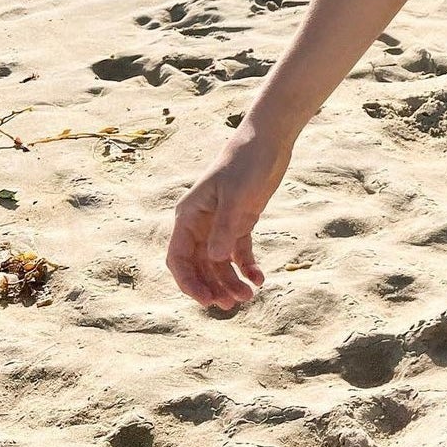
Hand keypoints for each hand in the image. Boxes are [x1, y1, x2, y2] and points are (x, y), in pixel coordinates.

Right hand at [165, 123, 293, 308]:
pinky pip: (238, 253)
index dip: (188, 282)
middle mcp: (200, 224)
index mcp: (189, 216)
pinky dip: (247, 267)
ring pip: (218, 263)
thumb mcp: (236, 196)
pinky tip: (259, 278)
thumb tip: (215, 260)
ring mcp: (220, 224)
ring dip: (230, 281)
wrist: (267, 141)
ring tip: (249, 295)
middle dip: (212, 287)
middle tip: (232, 305)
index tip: (206, 300)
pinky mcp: (240, 222)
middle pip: (198, 266)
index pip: (178, 258)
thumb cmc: (245, 163)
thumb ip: (225, 228)